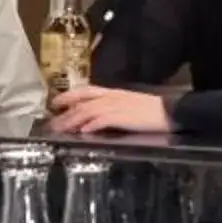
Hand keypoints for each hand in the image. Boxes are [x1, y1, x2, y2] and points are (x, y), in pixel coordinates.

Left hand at [47, 85, 171, 136]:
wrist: (169, 111)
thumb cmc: (150, 110)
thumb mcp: (127, 103)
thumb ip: (111, 107)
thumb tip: (94, 116)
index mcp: (112, 92)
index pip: (85, 90)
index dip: (69, 96)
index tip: (55, 103)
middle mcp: (111, 97)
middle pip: (82, 103)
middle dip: (65, 113)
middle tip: (51, 123)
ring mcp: (116, 106)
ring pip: (88, 111)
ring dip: (72, 120)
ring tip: (61, 129)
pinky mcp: (123, 117)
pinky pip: (103, 120)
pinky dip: (92, 125)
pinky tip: (83, 132)